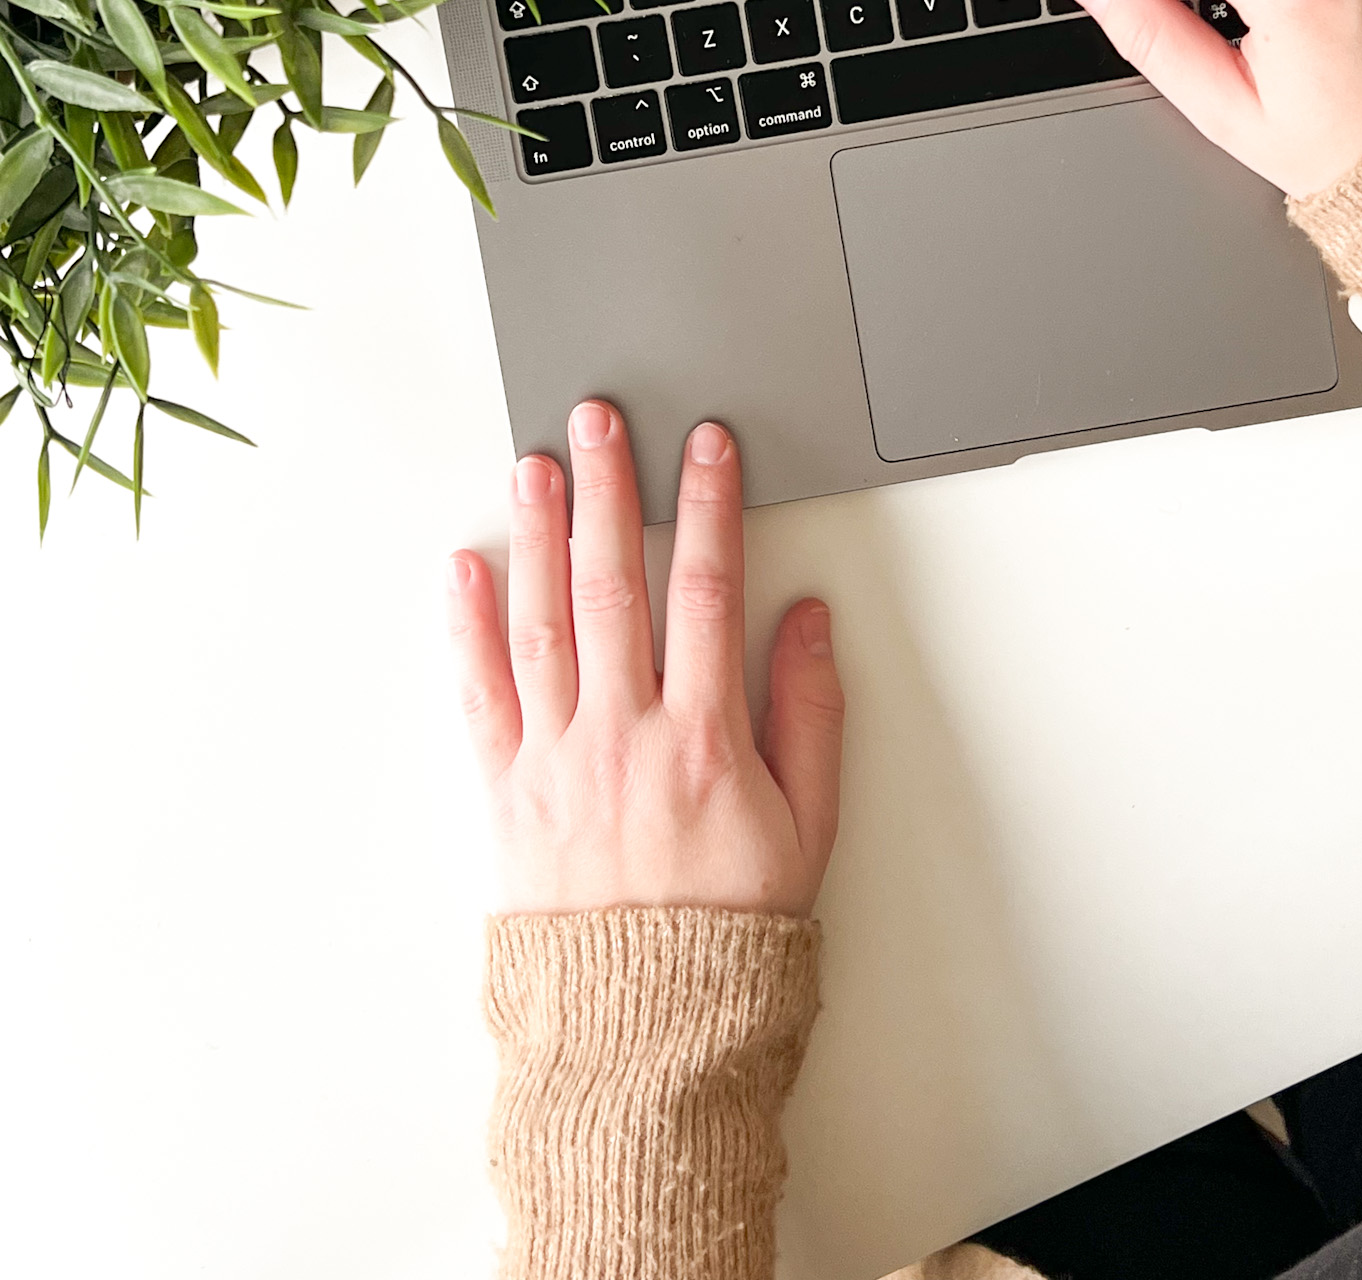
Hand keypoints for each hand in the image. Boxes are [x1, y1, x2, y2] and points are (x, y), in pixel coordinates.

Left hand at [447, 402, 843, 918]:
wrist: (644, 1030)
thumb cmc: (731, 929)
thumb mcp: (808, 826)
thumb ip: (810, 713)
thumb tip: (808, 618)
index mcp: (704, 738)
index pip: (708, 591)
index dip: (710, 506)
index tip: (706, 445)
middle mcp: (623, 734)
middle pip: (614, 583)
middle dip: (608, 489)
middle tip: (597, 419)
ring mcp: (556, 759)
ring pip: (543, 621)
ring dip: (536, 535)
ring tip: (533, 466)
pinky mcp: (505, 791)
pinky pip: (480, 696)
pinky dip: (467, 628)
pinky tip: (463, 570)